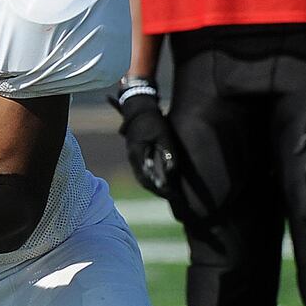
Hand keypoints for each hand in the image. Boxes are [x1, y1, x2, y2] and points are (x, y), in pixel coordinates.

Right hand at [110, 83, 179, 199]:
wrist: (139, 107)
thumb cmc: (152, 120)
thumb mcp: (164, 136)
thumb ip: (168, 154)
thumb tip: (172, 171)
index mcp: (137, 155)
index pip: (147, 179)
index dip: (160, 189)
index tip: (173, 195)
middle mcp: (132, 157)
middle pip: (143, 181)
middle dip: (157, 191)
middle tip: (172, 197)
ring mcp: (132, 155)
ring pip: (142, 176)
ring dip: (154, 185)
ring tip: (168, 191)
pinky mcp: (135, 152)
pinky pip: (142, 169)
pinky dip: (151, 177)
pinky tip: (161, 179)